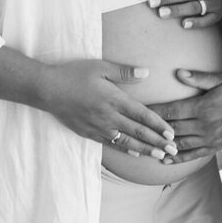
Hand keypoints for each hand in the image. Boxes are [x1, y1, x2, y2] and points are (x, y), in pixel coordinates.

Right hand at [41, 59, 176, 159]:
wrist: (48, 90)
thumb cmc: (75, 74)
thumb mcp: (101, 67)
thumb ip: (124, 72)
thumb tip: (146, 73)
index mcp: (114, 99)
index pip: (142, 115)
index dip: (158, 125)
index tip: (171, 133)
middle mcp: (109, 116)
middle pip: (138, 132)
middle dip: (157, 142)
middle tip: (173, 150)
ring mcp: (99, 127)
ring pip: (127, 142)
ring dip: (145, 149)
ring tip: (159, 156)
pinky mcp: (89, 133)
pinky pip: (111, 144)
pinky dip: (125, 150)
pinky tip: (135, 153)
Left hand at [149, 69, 221, 162]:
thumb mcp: (220, 80)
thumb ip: (198, 78)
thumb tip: (178, 73)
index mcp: (202, 107)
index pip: (172, 111)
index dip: (154, 112)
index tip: (140, 111)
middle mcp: (203, 125)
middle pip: (172, 129)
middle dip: (154, 130)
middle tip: (136, 131)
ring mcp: (209, 138)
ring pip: (180, 145)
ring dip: (162, 147)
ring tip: (146, 147)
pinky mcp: (214, 147)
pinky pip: (193, 155)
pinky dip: (178, 158)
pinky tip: (166, 160)